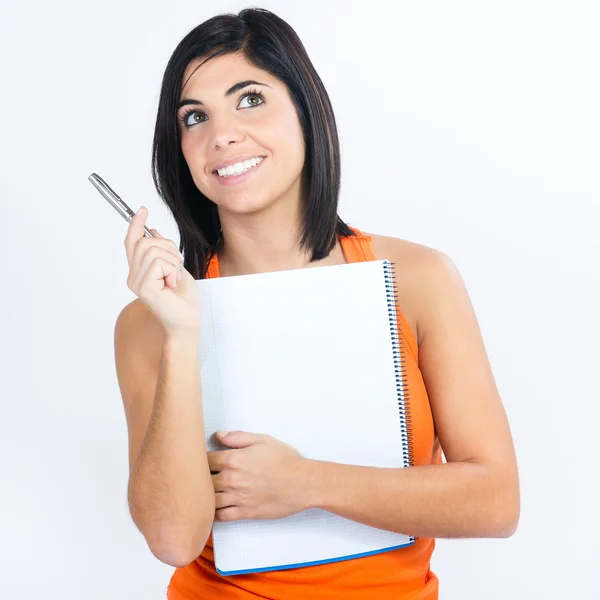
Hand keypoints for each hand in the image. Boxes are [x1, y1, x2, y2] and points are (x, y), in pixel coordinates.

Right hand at [124, 206, 200, 336]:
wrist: (188, 321)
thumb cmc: (184, 299)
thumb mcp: (176, 268)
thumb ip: (163, 252)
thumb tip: (152, 230)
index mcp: (139, 271)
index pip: (132, 242)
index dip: (136, 224)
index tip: (143, 209)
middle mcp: (133, 276)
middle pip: (145, 242)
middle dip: (168, 247)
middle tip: (177, 265)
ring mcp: (137, 283)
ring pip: (153, 250)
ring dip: (172, 261)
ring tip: (175, 278)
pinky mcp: (144, 288)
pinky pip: (159, 263)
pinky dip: (172, 271)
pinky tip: (173, 285)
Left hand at [208, 431, 310, 521]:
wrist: (303, 483)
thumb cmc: (286, 460)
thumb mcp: (263, 440)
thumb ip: (238, 437)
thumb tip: (219, 435)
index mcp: (234, 460)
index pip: (205, 460)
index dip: (200, 459)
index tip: (200, 459)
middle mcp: (231, 480)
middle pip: (203, 480)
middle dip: (200, 478)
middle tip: (197, 477)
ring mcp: (237, 498)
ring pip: (209, 500)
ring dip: (205, 496)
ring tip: (202, 494)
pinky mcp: (245, 512)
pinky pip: (221, 516)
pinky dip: (213, 514)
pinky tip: (212, 509)